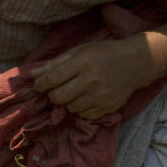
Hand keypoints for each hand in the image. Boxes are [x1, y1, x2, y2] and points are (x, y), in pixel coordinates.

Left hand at [31, 38, 149, 119]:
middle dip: (53, 95)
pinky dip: (81, 109)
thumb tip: (31, 74)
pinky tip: (86, 99)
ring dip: (68, 102)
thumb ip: (55, 63)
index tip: (39, 85)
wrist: (135, 62)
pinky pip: (84, 115)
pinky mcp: (108, 107)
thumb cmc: (104, 53)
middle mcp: (91, 80)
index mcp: (82, 62)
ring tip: (74, 92)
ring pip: (70, 108)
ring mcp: (101, 96)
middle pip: (58, 97)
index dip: (40, 84)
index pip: (52, 78)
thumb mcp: (80, 51)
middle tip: (57, 89)